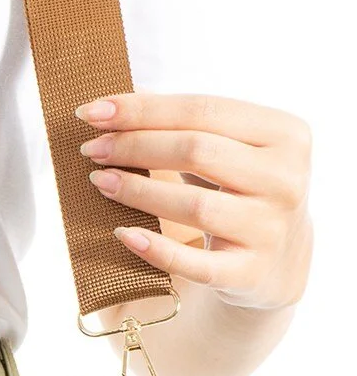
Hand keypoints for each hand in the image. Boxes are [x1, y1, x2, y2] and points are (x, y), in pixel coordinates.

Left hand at [75, 92, 312, 310]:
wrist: (280, 260)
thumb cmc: (239, 188)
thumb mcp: (227, 146)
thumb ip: (183, 119)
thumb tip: (111, 103)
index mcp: (285, 133)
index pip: (203, 110)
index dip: (142, 110)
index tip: (90, 113)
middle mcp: (286, 179)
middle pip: (197, 150)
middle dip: (134, 146)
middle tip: (91, 149)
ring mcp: (271, 228)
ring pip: (194, 206)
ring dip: (137, 192)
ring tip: (100, 182)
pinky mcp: (251, 272)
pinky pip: (195, 263)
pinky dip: (155, 249)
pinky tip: (122, 234)